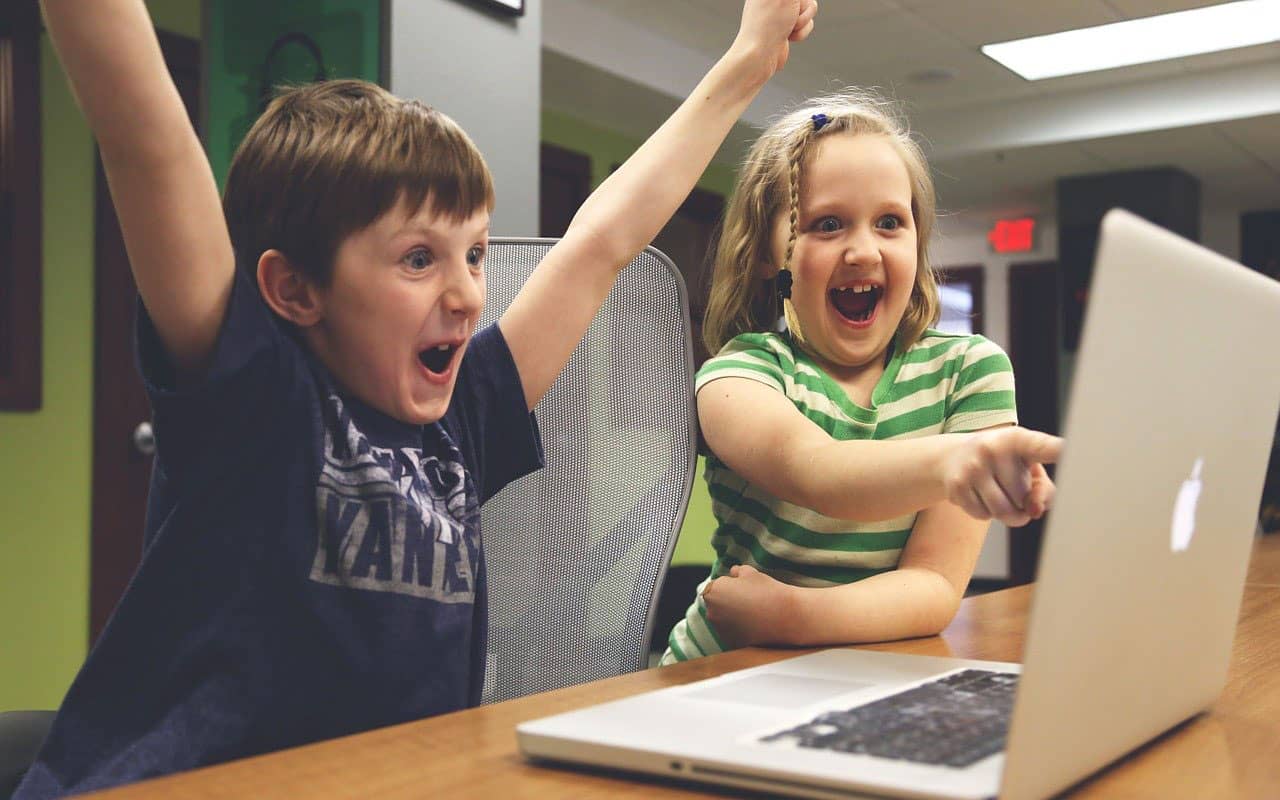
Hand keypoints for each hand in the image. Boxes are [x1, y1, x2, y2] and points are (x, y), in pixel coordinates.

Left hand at [701, 564, 795, 647]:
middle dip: (727, 602)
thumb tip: (733, 572)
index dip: (730, 586)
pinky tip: (755, 625)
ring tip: (753, 613)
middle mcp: (711, 612)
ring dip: (732, 616)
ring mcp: (720, 630)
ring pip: (723, 619)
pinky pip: (731, 633)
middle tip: (749, 600)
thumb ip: (737, 571)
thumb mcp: (751, 573)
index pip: (715, 586)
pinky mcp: (730, 643)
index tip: (744, 588)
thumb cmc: (767, 591)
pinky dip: (739, 629)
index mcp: (713, 591)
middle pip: (716, 604)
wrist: (786, 618)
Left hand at [734, 0, 818, 75]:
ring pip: (808, 10)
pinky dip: (800, 33)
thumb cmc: (768, 24)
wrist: (760, 55)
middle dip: (803, 8)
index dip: (798, 1)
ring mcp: (781, 13)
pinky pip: (805, 25)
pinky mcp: (786, 27)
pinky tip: (788, 37)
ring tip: (787, 28)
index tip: (792, 6)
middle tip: (789, 15)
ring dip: (802, 21)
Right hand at [940, 427, 1061, 526]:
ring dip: (1008, 514)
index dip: (1063, 452)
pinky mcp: (956, 485)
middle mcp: (994, 448)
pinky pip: (983, 516)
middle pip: (1024, 498)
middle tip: (1013, 487)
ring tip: (1001, 496)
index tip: (1077, 451)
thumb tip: (1034, 510)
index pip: (1045, 447)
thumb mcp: (1027, 465)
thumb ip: (1044, 490)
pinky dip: (986, 513)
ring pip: (1004, 512)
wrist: (952, 456)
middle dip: (1022, 502)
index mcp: (1019, 439)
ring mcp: (972, 467)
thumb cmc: (1002, 462)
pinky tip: (980, 495)